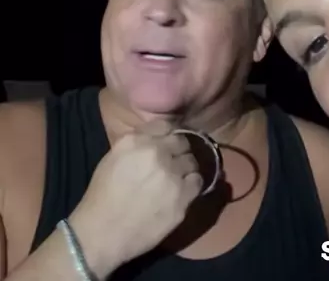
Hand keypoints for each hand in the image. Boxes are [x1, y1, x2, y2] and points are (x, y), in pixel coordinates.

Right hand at [68, 120, 202, 276]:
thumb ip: (137, 143)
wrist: (101, 233)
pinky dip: (192, 184)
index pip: (166, 126)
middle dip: (178, 151)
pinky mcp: (182, 197)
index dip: (169, 135)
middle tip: (173, 163)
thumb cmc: (102, 196)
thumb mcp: (113, 158)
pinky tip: (182, 191)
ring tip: (177, 179)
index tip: (168, 144)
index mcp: (136, 140)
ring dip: (185, 168)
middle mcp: (157, 152)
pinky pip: (197, 182)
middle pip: (182, 142)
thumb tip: (157, 139)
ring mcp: (171, 174)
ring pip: (191, 161)